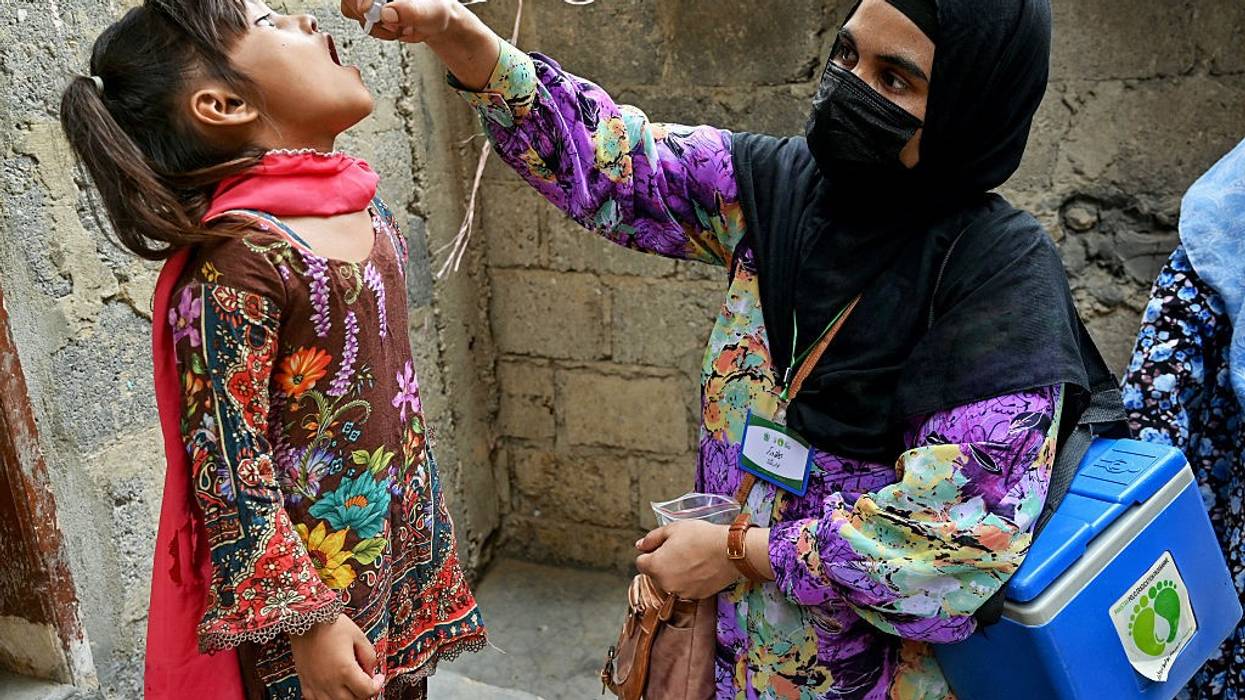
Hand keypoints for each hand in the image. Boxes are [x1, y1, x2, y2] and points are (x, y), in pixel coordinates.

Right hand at [289, 614, 384, 699]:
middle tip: (365, 682)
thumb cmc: (331, 625)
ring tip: (350, 686)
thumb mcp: (358, 636)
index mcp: (345, 670)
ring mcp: (316, 685)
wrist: (305, 620)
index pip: (367, 691)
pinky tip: (334, 688)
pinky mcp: (305, 684)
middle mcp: (330, 682)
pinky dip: (329, 698)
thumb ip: (369, 655)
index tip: (378, 678)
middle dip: (363, 694)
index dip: (377, 685)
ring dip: (347, 698)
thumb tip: (371, 671)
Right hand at [342, 0, 500, 89]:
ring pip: (352, 10)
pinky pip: (363, 24)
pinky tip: (395, 30)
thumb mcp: (429, 11)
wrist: (436, 23)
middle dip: (367, 13)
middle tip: (390, 23)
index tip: (367, 9)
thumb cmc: (435, 11)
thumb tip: (387, 14)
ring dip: (375, 25)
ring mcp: (371, 0)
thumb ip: (410, 11)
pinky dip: (378, 32)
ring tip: (398, 27)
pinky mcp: (369, 14)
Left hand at [634, 520, 740, 599]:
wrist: (729, 551)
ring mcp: (681, 592)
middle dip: (663, 563)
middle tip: (681, 549)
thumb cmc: (700, 537)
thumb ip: (652, 538)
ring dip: (676, 573)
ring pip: (671, 581)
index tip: (664, 546)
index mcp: (655, 566)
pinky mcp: (696, 596)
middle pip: (656, 573)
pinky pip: (686, 588)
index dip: (651, 552)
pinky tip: (701, 568)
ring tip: (693, 558)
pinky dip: (689, 580)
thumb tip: (639, 546)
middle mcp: (665, 584)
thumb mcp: (672, 529)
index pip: (641, 562)